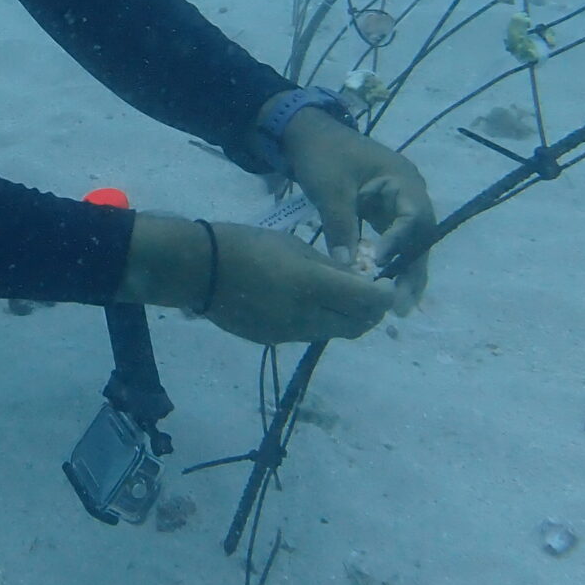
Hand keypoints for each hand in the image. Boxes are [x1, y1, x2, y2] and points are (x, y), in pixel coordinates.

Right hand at [206, 220, 399, 343]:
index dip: (384, 295)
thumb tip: (359, 278)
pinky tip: (307, 302)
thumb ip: (329, 266)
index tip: (387, 284)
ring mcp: (289, 334)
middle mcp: (305, 316)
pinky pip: (308, 334)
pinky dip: (319, 320)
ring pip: (333, 332)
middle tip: (370, 293)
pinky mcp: (273, 341)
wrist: (198, 270)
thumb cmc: (245, 244)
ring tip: (339, 295)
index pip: (367, 301)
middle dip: (370, 312)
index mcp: (311, 285)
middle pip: (356, 325)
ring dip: (345, 317)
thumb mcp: (293, 245)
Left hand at [276, 105, 436, 307]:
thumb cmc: (322, 155)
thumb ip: (340, 225)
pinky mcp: (385, 214)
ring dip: (405, 272)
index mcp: (403, 180)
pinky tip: (383, 288)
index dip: (399, 243)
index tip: (379, 263)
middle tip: (403, 305)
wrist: (308, 134)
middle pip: (420, 237)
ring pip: (411, 244)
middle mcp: (409, 194)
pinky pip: (395, 242)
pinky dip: (391, 263)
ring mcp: (399, 205)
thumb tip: (347, 268)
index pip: (412, 217)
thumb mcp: (330, 189)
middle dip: (412, 271)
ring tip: (398, 307)